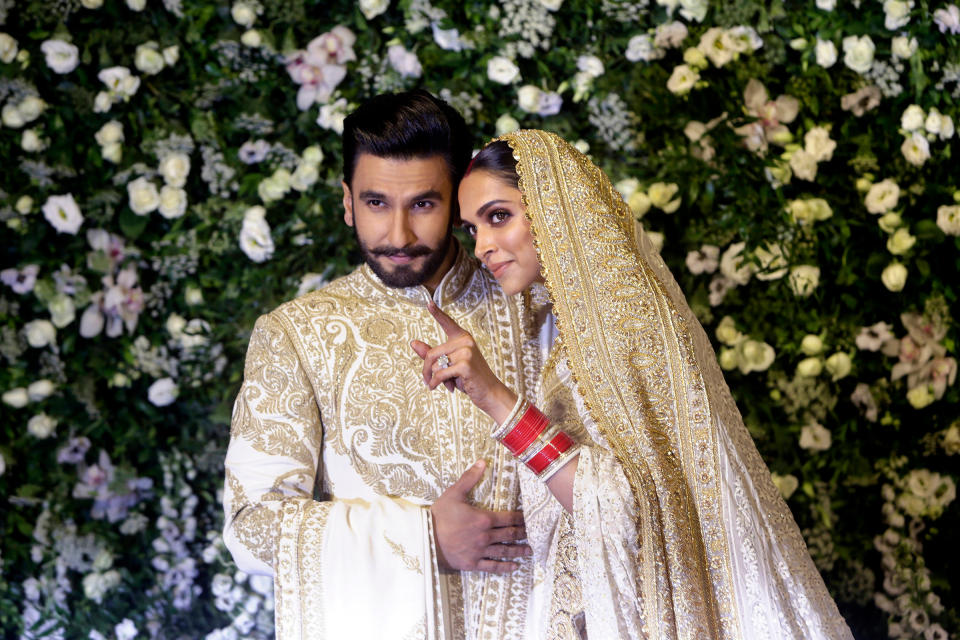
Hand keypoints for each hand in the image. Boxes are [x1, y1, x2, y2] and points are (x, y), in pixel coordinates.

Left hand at [410, 302, 516, 423]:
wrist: (489, 392)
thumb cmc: (469, 378)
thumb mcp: (450, 365)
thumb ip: (432, 354)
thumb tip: (412, 343)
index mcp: (462, 338)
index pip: (447, 323)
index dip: (437, 313)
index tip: (429, 303)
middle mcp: (465, 341)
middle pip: (432, 353)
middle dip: (426, 370)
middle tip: (427, 381)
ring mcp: (466, 351)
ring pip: (435, 364)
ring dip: (434, 378)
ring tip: (443, 385)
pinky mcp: (465, 365)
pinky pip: (440, 374)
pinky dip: (435, 383)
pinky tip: (437, 388)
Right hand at [430, 460, 530, 573]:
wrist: (424, 539)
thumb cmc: (438, 515)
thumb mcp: (453, 493)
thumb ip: (469, 478)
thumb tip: (482, 462)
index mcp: (483, 519)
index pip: (509, 518)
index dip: (521, 518)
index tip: (529, 518)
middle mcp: (485, 536)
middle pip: (510, 535)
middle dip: (523, 534)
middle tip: (534, 534)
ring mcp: (479, 551)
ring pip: (504, 551)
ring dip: (519, 550)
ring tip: (530, 550)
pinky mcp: (472, 563)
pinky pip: (492, 567)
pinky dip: (505, 567)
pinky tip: (514, 566)